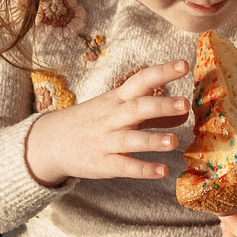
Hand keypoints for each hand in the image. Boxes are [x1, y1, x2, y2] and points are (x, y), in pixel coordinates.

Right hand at [23, 60, 188, 186]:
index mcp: (117, 99)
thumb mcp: (118, 109)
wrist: (51, 141)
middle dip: (160, 105)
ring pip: (131, 139)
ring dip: (152, 140)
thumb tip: (186, 111)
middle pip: (137, 108)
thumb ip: (153, 112)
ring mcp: (106, 141)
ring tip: (174, 142)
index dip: (162, 72)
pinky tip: (161, 171)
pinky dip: (142, 169)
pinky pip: (124, 166)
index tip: (184, 65)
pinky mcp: (103, 164)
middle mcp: (112, 117)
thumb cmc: (92, 121)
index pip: (140, 80)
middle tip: (184, 103)